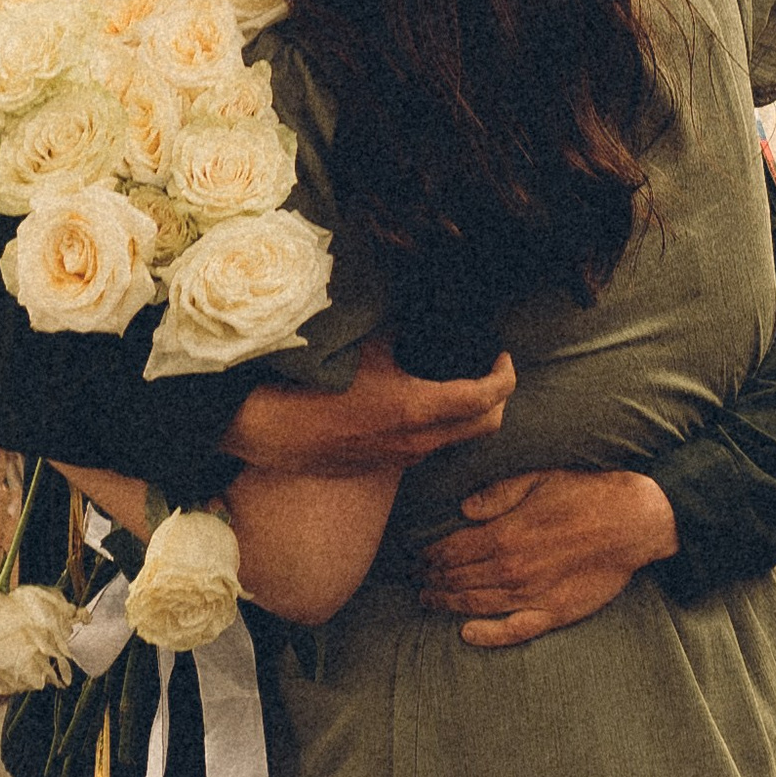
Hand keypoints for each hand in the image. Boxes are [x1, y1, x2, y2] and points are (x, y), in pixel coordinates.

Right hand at [223, 334, 514, 473]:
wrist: (270, 428)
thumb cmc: (313, 382)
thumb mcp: (364, 346)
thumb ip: (401, 331)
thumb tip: (424, 310)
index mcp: (419, 408)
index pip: (489, 397)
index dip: (505, 374)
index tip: (500, 355)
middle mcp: (419, 441)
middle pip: (487, 426)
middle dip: (497, 398)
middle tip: (486, 370)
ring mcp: (403, 458)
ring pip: (458, 440)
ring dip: (468, 414)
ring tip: (455, 383)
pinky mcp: (385, 466)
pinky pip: (429, 448)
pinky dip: (440, 427)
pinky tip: (420, 403)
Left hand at [412, 468, 677, 648]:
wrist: (633, 522)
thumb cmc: (587, 495)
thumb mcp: (539, 479)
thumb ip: (497, 495)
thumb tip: (463, 510)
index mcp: (505, 534)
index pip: (452, 550)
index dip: (430, 556)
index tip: (419, 559)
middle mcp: (511, 568)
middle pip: (458, 578)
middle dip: (432, 580)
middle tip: (418, 581)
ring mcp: (531, 594)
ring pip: (476, 604)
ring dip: (448, 603)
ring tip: (430, 601)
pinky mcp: (553, 613)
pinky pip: (513, 630)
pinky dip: (486, 635)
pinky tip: (466, 633)